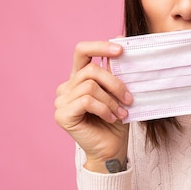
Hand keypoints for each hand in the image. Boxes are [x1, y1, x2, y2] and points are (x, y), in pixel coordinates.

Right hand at [54, 41, 131, 171]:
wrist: (112, 149)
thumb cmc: (116, 120)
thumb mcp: (118, 91)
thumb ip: (115, 70)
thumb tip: (122, 39)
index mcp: (79, 77)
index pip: (82, 51)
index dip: (100, 46)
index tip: (122, 49)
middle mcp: (67, 87)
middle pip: (91, 70)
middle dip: (114, 82)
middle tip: (129, 98)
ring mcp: (61, 101)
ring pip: (90, 86)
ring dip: (111, 100)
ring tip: (121, 112)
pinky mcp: (62, 115)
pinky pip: (86, 101)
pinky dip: (103, 108)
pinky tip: (111, 118)